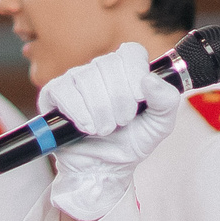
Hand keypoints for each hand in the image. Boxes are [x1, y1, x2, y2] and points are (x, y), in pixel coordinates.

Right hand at [40, 42, 174, 220]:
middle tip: (122, 122)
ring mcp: (75, 79)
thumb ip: (166, 101)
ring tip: (105, 129)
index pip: (131, 52)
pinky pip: (64, 90)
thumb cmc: (130, 143)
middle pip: (109, 65)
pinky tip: (87, 127)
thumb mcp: (159, 125)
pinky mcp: (54, 93)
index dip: (135, 73)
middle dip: (120, 100)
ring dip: (100, 110)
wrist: (105, 169)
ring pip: (87, 78)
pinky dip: (79, 112)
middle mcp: (100, 69)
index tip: (139, 99)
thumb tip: (150, 80)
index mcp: (126, 70)